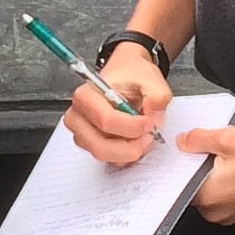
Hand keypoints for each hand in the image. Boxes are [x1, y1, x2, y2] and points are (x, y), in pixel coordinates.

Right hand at [62, 44, 172, 165]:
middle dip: (130, 146)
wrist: (126, 74)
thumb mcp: (151, 78)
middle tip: (149, 136)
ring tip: (144, 136)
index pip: (106, 120)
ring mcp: (81, 133)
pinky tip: (136, 140)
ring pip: (104, 155)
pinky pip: (108, 159)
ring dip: (129, 151)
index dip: (132, 127)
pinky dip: (125, 155)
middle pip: (100, 145)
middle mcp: (78, 115)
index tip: (150, 123)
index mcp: (86, 95)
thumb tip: (153, 115)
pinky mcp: (89, 144)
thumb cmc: (132, 75)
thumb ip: (157, 95)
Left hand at [173, 123, 234, 223]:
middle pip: (191, 184)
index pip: (177, 181)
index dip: (180, 161)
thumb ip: (198, 139)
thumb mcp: (228, 138)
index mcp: (207, 197)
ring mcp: (227, 214)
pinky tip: (233, 164)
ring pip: (206, 188)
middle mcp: (213, 212)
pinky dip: (222, 179)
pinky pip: (220, 194)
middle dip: (196, 165)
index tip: (185, 147)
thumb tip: (181, 141)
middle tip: (209, 147)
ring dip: (210, 172)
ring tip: (224, 155)